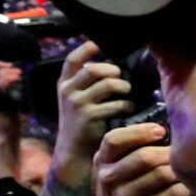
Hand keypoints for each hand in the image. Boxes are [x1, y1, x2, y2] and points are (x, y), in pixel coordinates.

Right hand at [53, 40, 136, 162]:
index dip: (87, 48)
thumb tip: (114, 66)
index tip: (99, 43)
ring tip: (128, 93)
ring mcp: (79, 105)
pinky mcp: (91, 118)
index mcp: (64, 85)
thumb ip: (86, 84)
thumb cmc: (81, 123)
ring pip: (108, 84)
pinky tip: (131, 109)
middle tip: (122, 77)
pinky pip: (117, 104)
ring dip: (124, 87)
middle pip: (94, 69)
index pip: (72, 60)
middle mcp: (68, 92)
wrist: (74, 152)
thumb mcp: (76, 101)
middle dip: (113, 70)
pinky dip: (128, 105)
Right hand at [92, 121, 192, 195]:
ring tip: (189, 167)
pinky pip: (171, 194)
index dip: (139, 132)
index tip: (161, 130)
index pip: (114, 139)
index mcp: (102, 161)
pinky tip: (191, 187)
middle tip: (183, 151)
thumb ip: (128, 149)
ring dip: (179, 170)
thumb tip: (164, 126)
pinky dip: (185, 188)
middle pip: (144, 157)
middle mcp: (108, 178)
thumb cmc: (123, 190)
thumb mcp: (115, 168)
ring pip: (161, 175)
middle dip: (169, 152)